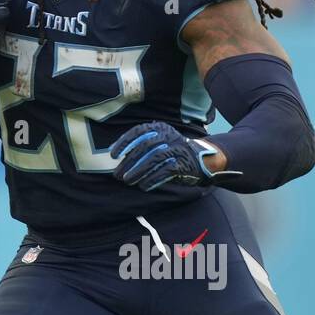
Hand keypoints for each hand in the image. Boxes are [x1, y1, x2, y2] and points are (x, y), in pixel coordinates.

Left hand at [110, 121, 225, 192]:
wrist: (201, 159)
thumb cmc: (172, 152)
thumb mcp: (158, 142)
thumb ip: (140, 145)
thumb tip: (116, 155)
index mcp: (160, 128)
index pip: (138, 132)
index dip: (124, 143)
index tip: (113, 155)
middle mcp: (168, 136)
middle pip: (144, 148)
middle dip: (128, 162)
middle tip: (118, 175)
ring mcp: (177, 149)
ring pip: (153, 159)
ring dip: (138, 172)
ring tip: (128, 181)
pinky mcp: (183, 164)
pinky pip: (165, 171)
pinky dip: (152, 179)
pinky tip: (143, 186)